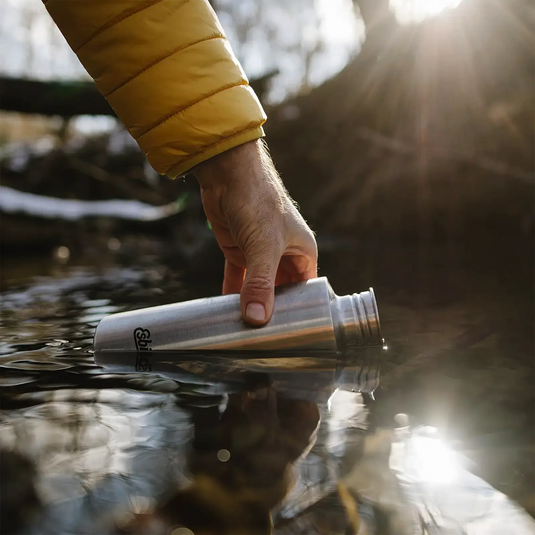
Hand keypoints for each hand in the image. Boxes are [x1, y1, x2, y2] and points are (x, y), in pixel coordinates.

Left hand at [194, 140, 316, 325]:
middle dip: (272, 310)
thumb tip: (257, 318)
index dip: (301, 310)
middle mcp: (283, 254)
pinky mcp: (239, 249)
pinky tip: (225, 310)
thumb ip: (260, 282)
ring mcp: (260, 253)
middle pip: (281, 291)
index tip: (290, 333)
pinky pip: (238, 277)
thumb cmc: (258, 200)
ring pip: (258, 285)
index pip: (307, 289)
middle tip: (263, 337)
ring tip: (243, 329)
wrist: (227, 173)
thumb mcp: (263, 246)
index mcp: (302, 251)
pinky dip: (232, 292)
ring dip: (250, 303)